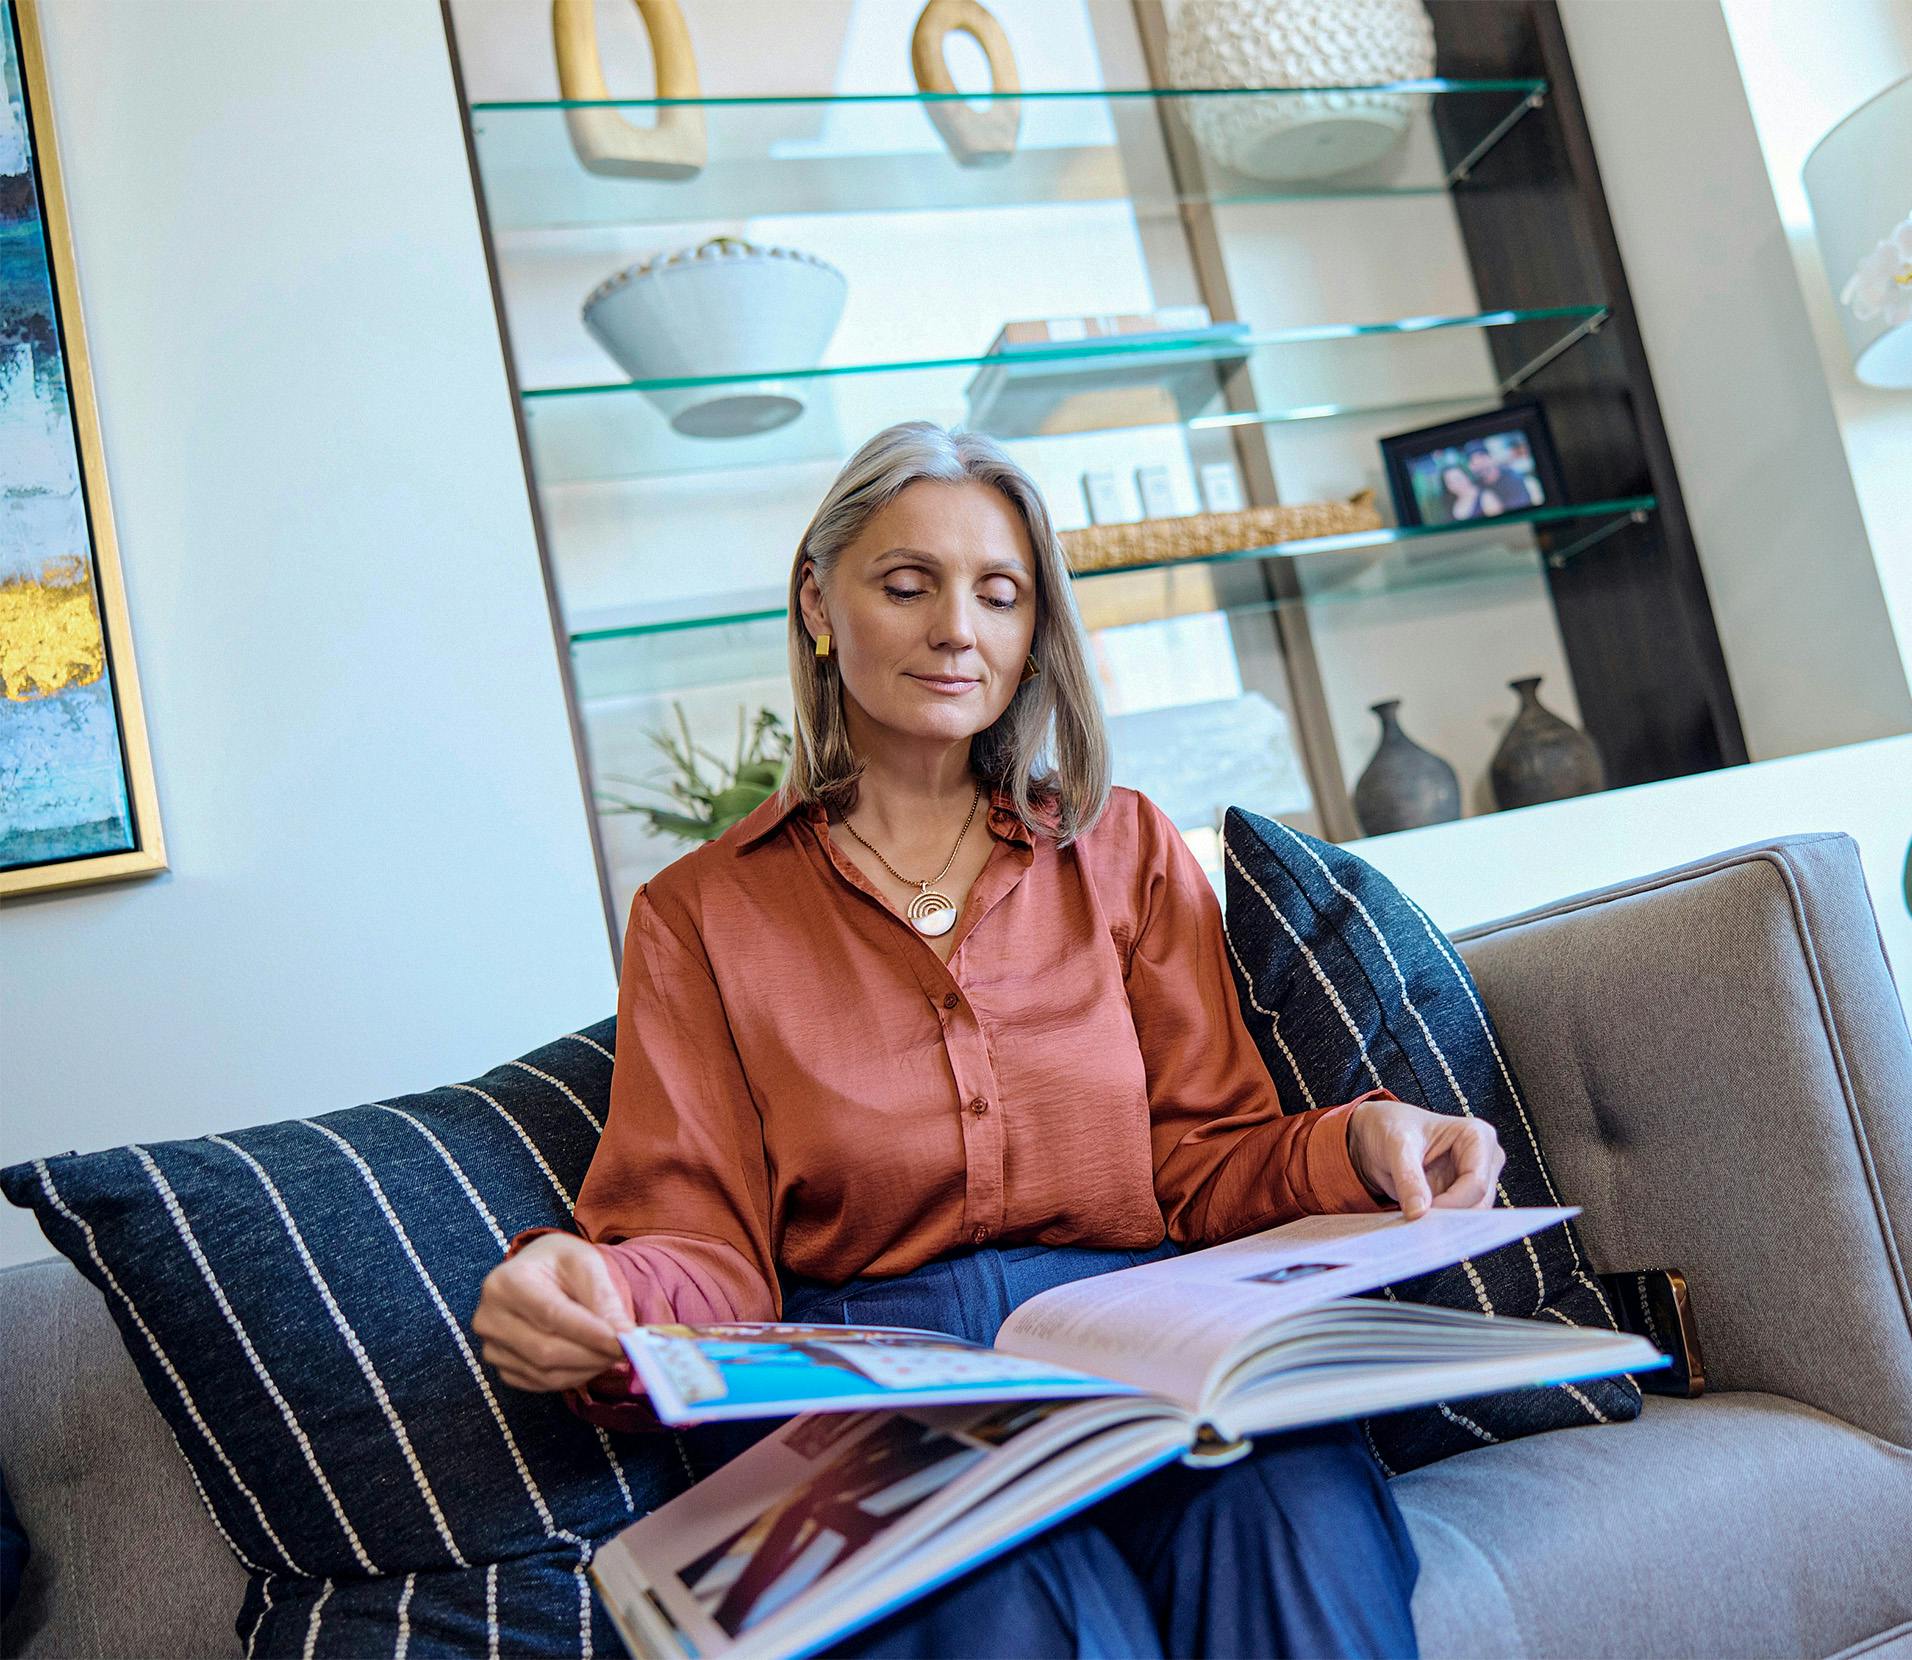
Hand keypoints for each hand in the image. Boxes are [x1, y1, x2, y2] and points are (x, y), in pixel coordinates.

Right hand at [473, 1233, 632, 1393]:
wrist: (537, 1273)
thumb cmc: (560, 1264)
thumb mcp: (586, 1263)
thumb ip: (604, 1297)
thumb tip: (623, 1335)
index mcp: (506, 1282)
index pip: (551, 1315)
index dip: (590, 1333)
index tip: (624, 1341)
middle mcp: (489, 1317)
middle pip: (545, 1350)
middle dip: (592, 1355)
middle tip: (626, 1350)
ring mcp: (491, 1347)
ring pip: (544, 1373)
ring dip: (586, 1369)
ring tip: (611, 1353)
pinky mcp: (501, 1368)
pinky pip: (540, 1383)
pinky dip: (572, 1377)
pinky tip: (590, 1361)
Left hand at [1347, 1099, 1504, 1221]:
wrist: (1376, 1131)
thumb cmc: (1391, 1126)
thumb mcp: (1396, 1146)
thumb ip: (1408, 1177)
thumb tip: (1419, 1212)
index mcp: (1477, 1137)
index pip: (1477, 1184)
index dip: (1452, 1204)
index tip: (1423, 1214)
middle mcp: (1483, 1160)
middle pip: (1479, 1204)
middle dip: (1450, 1218)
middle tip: (1419, 1227)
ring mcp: (1474, 1181)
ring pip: (1470, 1216)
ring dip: (1444, 1224)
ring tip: (1415, 1226)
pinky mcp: (1460, 1197)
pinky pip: (1456, 1220)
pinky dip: (1438, 1225)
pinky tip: (1418, 1226)